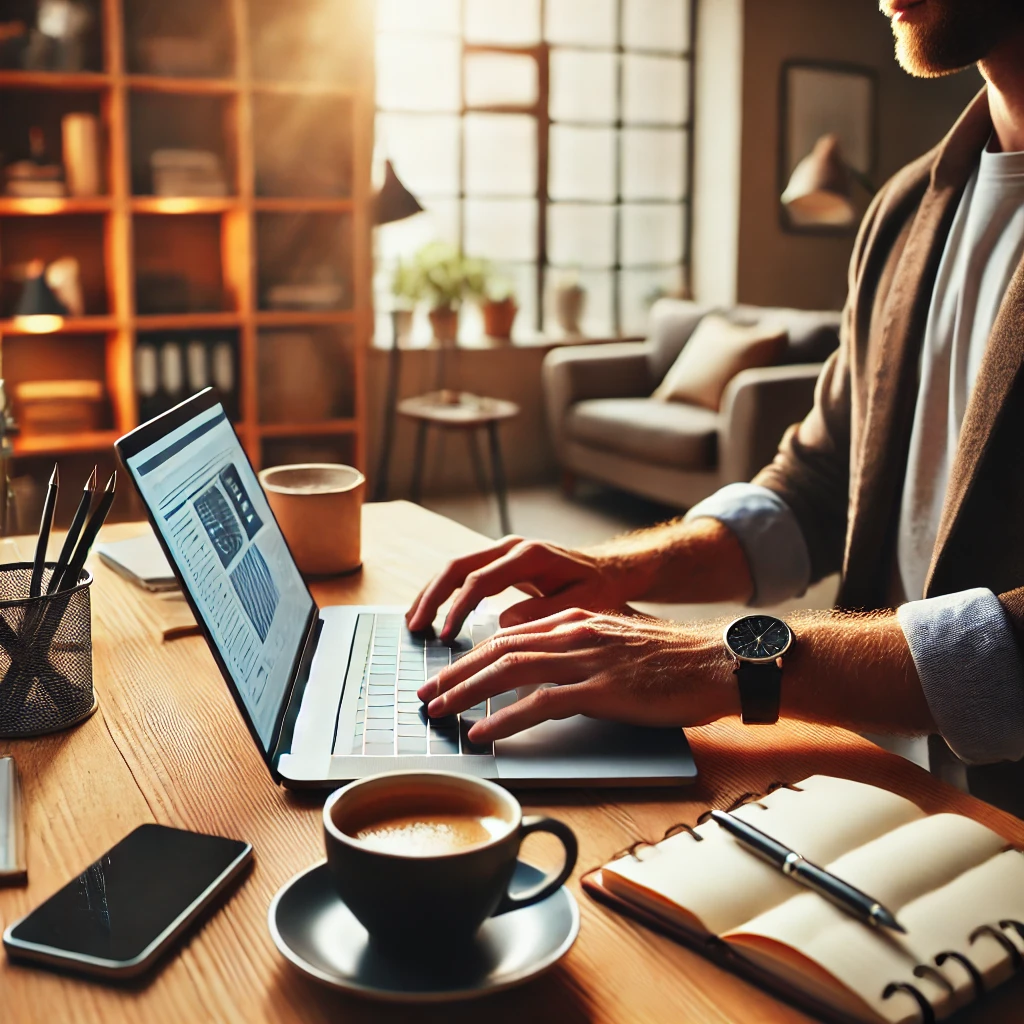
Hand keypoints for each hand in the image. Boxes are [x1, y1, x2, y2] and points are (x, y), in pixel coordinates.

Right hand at [406, 536, 638, 640]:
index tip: (446, 635)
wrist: (610, 570)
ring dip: (432, 593)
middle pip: (458, 566)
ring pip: (456, 567)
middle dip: (432, 597)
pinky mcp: (501, 560)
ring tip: (414, 622)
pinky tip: (431, 612)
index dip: (459, 608)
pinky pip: (464, 572)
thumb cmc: (599, 589)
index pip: (481, 580)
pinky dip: (444, 591)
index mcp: (530, 556)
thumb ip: (544, 612)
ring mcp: (504, 550)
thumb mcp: (581, 604)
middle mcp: (512, 547)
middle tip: (415, 627)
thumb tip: (504, 624)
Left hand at [416, 608, 738, 742]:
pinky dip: (505, 718)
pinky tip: (483, 732)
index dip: (469, 658)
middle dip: (454, 674)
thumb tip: (543, 675)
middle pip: (498, 650)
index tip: (444, 677)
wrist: (718, 663)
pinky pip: (540, 703)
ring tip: (439, 713)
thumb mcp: (614, 644)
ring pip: (509, 671)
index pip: (507, 637)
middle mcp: (574, 633)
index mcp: (575, 621)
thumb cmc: (671, 662)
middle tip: (425, 696)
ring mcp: (587, 659)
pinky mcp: (602, 688)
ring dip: (467, 693)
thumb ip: (577, 652)